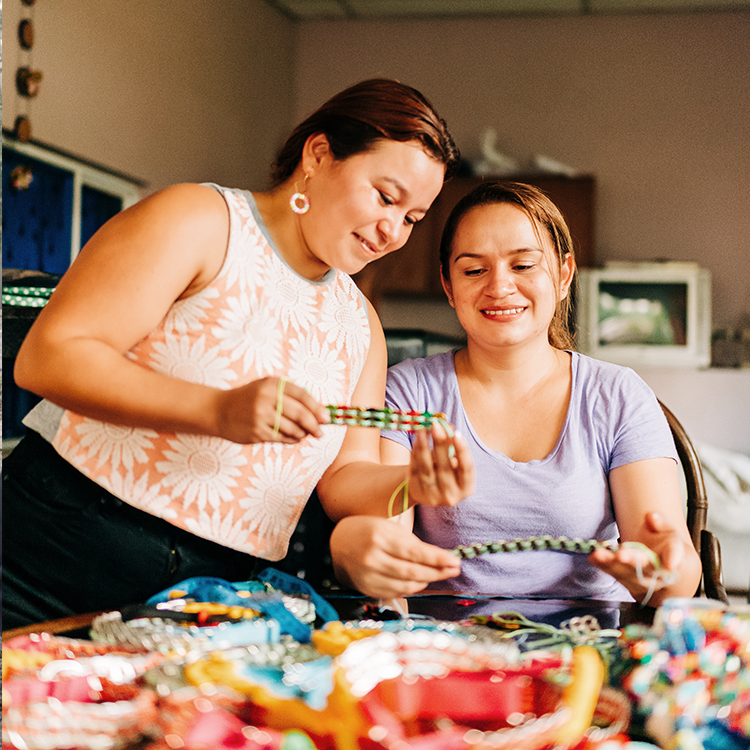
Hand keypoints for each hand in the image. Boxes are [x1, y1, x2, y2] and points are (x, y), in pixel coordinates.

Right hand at [216, 377, 328, 443]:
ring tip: (303, 434)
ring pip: (293, 429)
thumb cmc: (249, 399)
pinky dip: (291, 439)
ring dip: (302, 434)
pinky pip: (282, 438)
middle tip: (320, 432)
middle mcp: (267, 398)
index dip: (317, 408)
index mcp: (273, 384)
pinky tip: (292, 437)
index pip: (302, 396)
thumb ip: (290, 395)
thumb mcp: (267, 388)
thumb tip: (318, 411)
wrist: (219, 410)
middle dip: (314, 425)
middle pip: (300, 414)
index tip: (326, 418)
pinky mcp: (257, 432)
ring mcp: (261, 416)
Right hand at [330, 516, 461, 598]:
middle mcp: (372, 558)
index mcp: (379, 537)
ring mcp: (368, 576)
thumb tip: (438, 558)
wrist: (337, 543)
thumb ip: (411, 543)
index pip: (414, 552)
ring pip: (405, 585)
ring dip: (427, 581)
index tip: (455, 561)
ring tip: (440, 574)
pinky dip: (412, 588)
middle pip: (412, 571)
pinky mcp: (366, 588)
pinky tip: (422, 581)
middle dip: (437, 572)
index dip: (437, 559)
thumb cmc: (368, 531)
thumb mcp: (388, 527)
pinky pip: (396, 592)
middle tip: (454, 569)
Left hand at [407, 423, 474, 506]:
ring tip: (422, 429)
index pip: (466, 469)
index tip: (456, 433)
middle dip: (440, 444)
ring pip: (426, 468)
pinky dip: (415, 452)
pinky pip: (415, 468)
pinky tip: (417, 439)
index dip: (462, 451)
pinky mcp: (417, 490)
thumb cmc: (448, 470)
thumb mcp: (455, 461)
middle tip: (436, 425)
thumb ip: (453, 446)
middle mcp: (450, 495)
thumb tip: (448, 426)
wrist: (428, 488)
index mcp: (466, 488)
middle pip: (445, 468)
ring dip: (423, 446)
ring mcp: (432, 495)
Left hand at [588, 511, 685, 604]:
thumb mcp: (670, 534)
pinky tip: (593, 557)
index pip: (674, 557)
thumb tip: (651, 516)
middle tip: (621, 555)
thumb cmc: (666, 549)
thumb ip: (662, 524)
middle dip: (632, 562)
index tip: (670, 565)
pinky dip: (602, 565)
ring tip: (598, 554)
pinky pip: (614, 574)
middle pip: (645, 568)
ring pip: (626, 574)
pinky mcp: (627, 582)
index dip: (673, 560)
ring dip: (611, 564)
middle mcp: (657, 574)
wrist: (665, 573)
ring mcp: (641, 581)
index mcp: (673, 559)